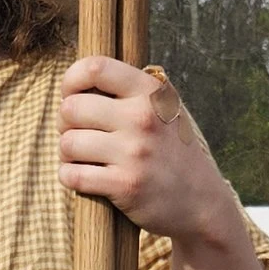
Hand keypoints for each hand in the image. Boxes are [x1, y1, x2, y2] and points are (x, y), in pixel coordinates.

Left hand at [59, 57, 244, 246]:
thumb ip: (130, 92)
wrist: (203, 202)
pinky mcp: (125, 185)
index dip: (71, 81)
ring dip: (66, 154)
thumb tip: (77, 84)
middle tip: (77, 134)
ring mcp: (135, 152)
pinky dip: (69, 177)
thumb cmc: (172, 152)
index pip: (95, 67)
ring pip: (68, 143)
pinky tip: (83, 177)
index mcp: (151, 92)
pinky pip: (72, 175)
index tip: (72, 97)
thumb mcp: (164, 109)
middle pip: (71, 108)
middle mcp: (143, 118)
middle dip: (65, 123)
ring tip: (82, 158)